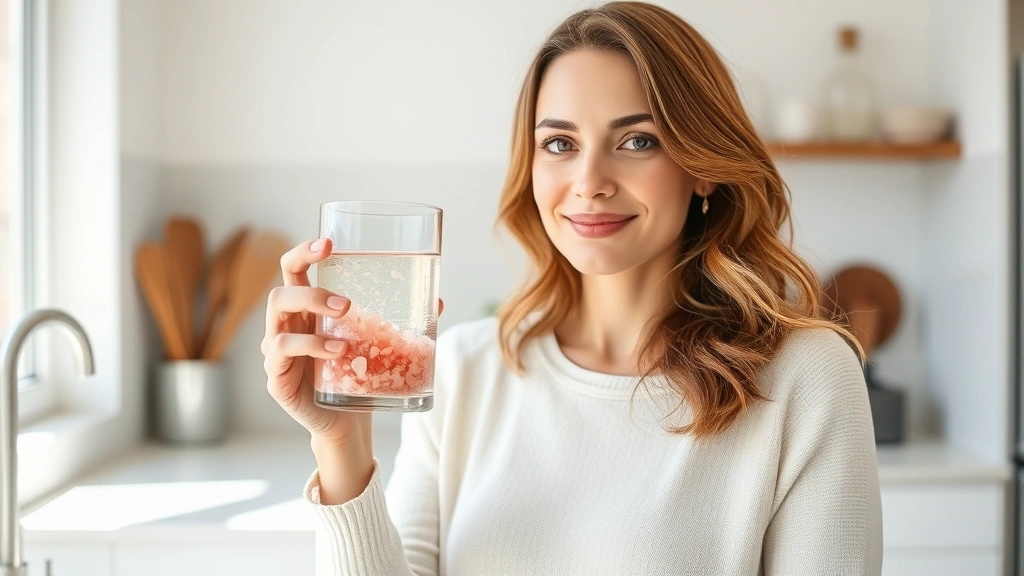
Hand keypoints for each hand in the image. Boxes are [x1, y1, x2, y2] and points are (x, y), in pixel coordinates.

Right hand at [261, 238, 444, 447]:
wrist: (347, 422)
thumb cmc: (358, 377)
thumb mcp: (377, 345)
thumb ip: (400, 322)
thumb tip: (438, 302)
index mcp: (306, 311)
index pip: (294, 270)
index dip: (305, 252)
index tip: (329, 243)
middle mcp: (286, 326)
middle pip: (281, 289)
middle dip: (310, 284)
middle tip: (347, 301)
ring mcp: (276, 351)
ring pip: (277, 310)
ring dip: (312, 307)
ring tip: (346, 317)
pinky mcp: (276, 377)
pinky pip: (282, 349)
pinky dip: (311, 344)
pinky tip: (338, 351)